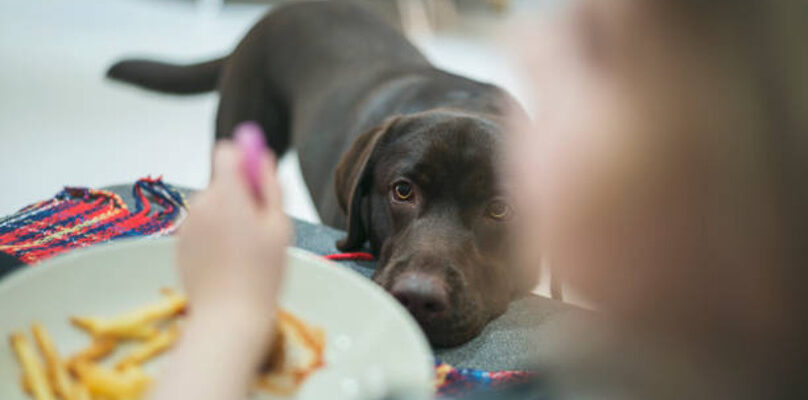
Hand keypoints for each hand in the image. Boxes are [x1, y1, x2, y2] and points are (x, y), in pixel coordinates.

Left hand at [176, 142, 290, 337]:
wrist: (229, 317)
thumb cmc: (262, 272)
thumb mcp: (279, 226)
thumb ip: (270, 186)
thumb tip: (262, 158)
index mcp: (227, 195)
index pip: (227, 152)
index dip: (244, 159)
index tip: (257, 179)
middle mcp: (201, 204)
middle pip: (221, 182)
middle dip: (239, 196)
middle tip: (260, 229)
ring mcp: (187, 225)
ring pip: (212, 206)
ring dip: (227, 218)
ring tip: (244, 252)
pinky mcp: (180, 244)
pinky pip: (201, 227)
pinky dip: (214, 236)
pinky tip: (227, 263)